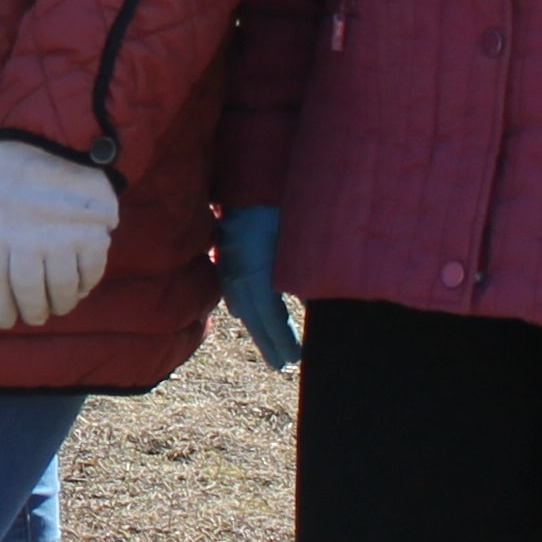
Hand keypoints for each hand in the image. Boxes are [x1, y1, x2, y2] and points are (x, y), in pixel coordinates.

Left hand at [0, 138, 120, 329]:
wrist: (55, 136)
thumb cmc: (14, 163)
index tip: (6, 321)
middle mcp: (27, 242)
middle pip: (30, 293)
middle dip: (34, 311)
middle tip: (38, 316)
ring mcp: (61, 240)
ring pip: (63, 288)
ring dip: (62, 302)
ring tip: (61, 304)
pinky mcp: (92, 235)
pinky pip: (91, 271)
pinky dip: (88, 282)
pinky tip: (82, 284)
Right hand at [219, 204, 300, 370]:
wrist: (252, 176)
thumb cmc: (281, 209)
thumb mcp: (301, 245)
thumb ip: (307, 277)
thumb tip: (315, 302)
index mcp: (256, 278)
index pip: (271, 320)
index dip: (283, 341)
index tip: (296, 359)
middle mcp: (237, 276)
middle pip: (254, 318)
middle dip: (269, 342)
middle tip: (283, 365)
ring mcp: (228, 264)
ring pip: (241, 305)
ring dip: (255, 326)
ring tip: (268, 344)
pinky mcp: (225, 253)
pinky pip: (231, 288)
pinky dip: (240, 305)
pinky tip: (240, 313)